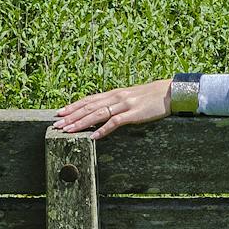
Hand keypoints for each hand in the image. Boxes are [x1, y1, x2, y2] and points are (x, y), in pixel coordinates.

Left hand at [52, 80, 171, 138]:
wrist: (172, 92)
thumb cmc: (152, 96)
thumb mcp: (132, 97)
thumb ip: (117, 103)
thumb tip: (103, 111)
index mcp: (115, 93)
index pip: (89, 99)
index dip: (73, 106)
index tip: (59, 112)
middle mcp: (117, 97)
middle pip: (89, 107)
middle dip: (71, 116)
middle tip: (56, 124)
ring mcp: (125, 104)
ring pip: (98, 114)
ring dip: (81, 123)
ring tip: (68, 131)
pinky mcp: (134, 113)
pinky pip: (115, 122)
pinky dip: (103, 129)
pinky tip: (94, 136)